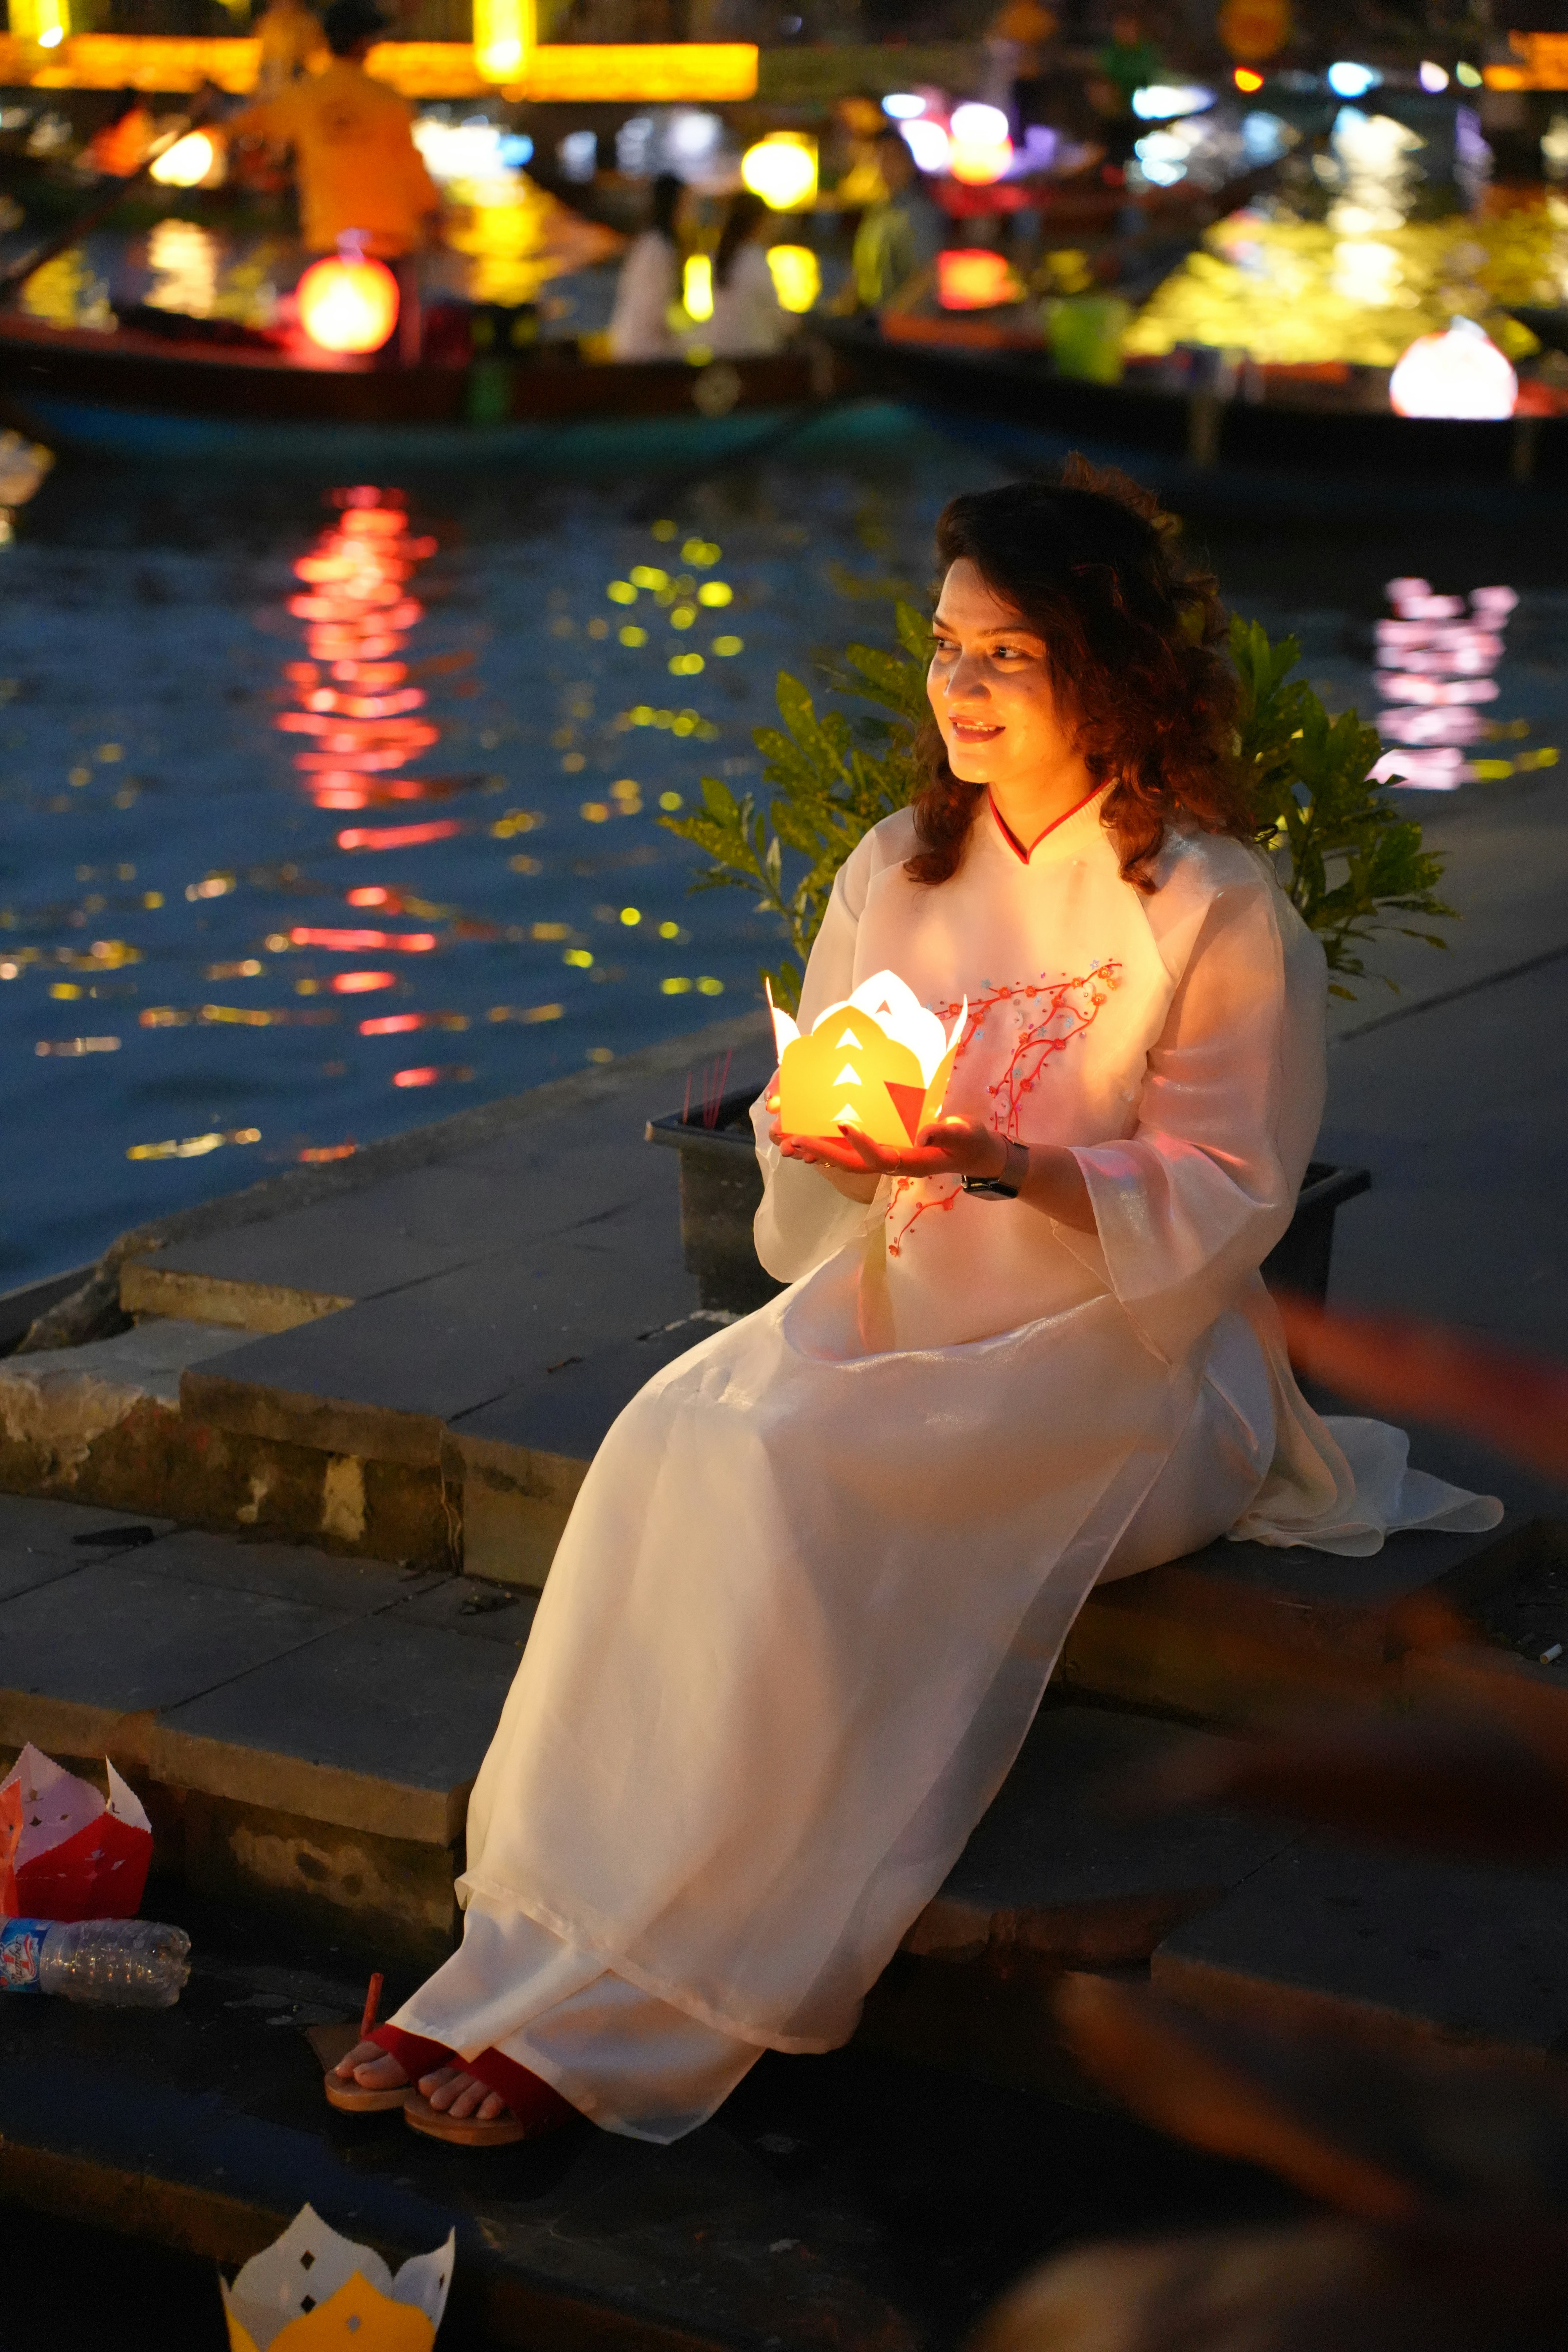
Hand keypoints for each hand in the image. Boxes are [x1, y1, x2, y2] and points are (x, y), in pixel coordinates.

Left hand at [769, 1109, 1008, 1182]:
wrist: (976, 1156)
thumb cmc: (973, 1143)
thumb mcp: (967, 1134)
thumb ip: (947, 1132)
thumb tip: (924, 1131)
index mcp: (913, 1161)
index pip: (882, 1156)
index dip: (862, 1143)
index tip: (842, 1124)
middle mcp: (894, 1164)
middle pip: (851, 1163)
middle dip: (821, 1151)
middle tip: (792, 1139)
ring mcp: (886, 1160)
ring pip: (845, 1161)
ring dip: (815, 1151)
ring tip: (785, 1141)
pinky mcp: (883, 1152)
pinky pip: (850, 1153)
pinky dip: (826, 1146)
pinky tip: (804, 1139)